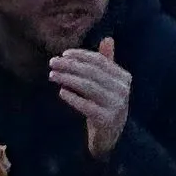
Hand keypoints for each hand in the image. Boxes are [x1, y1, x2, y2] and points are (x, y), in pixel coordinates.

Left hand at [50, 37, 133, 158]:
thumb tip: (107, 38)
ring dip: (68, 79)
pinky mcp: (106, 119)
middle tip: (52, 63)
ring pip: (88, 87)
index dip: (81, 55)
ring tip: (52, 76)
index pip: (100, 61)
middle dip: (70, 66)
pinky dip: (73, 98)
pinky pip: (87, 106)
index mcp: (123, 77)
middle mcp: (122, 89)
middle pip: (92, 72)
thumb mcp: (108, 83)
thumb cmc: (106, 105)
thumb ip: (107, 62)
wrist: (110, 137)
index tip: (63, 54)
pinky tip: (61, 92)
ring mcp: (116, 105)